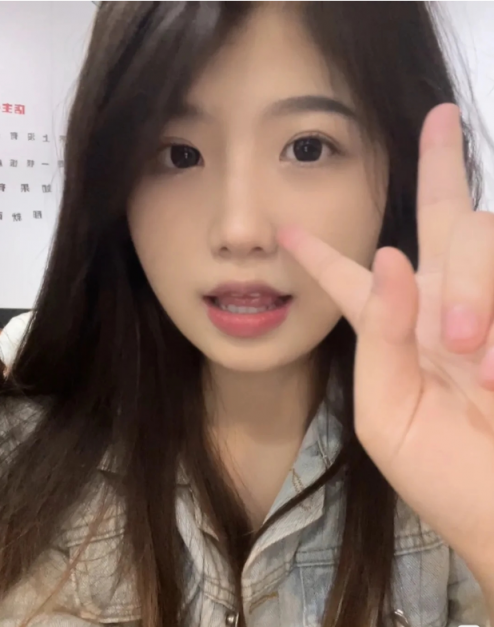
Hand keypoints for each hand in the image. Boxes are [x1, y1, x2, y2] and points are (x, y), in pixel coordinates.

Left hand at [278, 103, 493, 583]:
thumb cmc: (442, 476)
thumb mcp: (386, 416)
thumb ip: (380, 339)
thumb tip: (391, 258)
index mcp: (395, 334)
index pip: (352, 280)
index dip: (319, 253)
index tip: (285, 227)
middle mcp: (444, 309)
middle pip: (442, 219)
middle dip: (439, 165)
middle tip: (442, 139)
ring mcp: (489, 312)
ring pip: (480, 238)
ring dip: (475, 287)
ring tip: (471, 358)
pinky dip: (491, 309)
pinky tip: (486, 360)